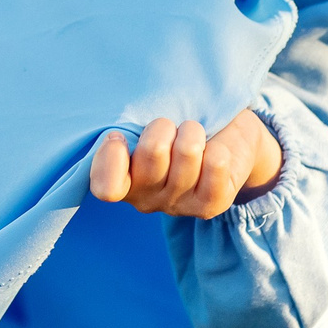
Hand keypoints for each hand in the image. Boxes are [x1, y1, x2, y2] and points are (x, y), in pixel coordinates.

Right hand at [88, 109, 284, 218]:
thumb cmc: (174, 127)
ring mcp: (178, 205)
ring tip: (194, 137)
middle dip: (164, 126)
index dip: (111, 157)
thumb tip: (121, 123)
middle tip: (170, 130)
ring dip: (193, 132)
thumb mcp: (145, 122)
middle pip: (153, 151)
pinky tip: (213, 153)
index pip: (105, 188)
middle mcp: (145, 199)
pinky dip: (217, 148)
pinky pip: (215, 163)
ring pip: (187, 151)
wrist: (222, 137)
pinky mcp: (210, 205)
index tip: (119, 136)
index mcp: (120, 180)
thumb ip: (129, 125)